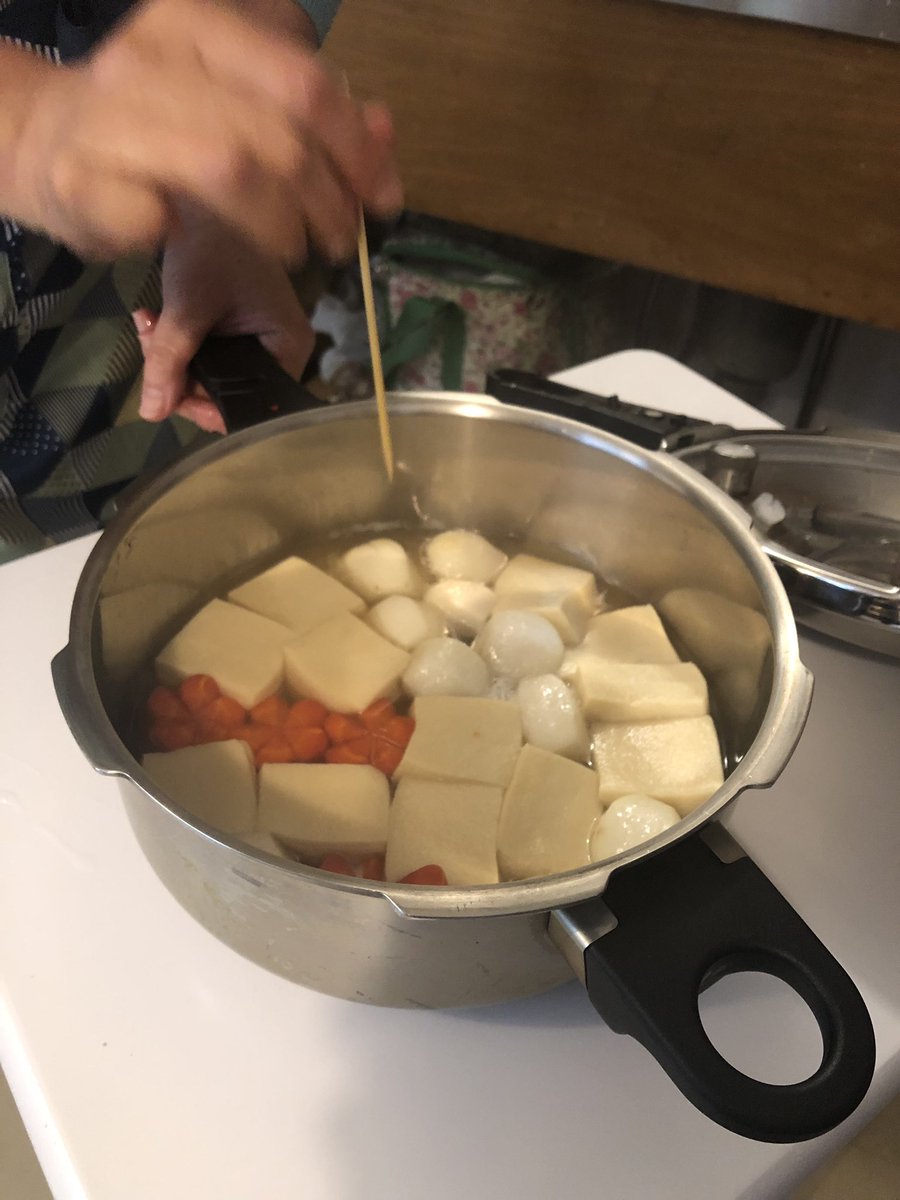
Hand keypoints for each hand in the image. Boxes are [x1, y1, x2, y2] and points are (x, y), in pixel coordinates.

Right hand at [11, 0, 400, 261]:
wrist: (43, 142)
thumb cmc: (152, 128)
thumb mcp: (235, 104)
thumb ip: (308, 117)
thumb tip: (385, 131)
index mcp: (198, 26)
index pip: (305, 84)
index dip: (357, 150)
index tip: (383, 199)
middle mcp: (153, 57)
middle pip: (278, 134)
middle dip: (328, 201)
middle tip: (341, 242)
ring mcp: (113, 115)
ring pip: (229, 169)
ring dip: (280, 226)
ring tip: (294, 250)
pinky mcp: (83, 179)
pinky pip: (161, 218)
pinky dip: (189, 238)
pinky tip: (192, 239)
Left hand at [134, 206, 315, 432]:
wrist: (204, 189)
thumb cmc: (212, 241)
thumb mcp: (187, 304)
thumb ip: (170, 360)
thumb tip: (152, 412)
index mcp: (288, 346)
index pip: (255, 405)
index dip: (210, 408)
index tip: (171, 397)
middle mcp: (280, 348)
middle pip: (229, 391)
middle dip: (183, 378)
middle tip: (149, 349)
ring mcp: (257, 337)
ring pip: (211, 373)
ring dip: (171, 358)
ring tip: (145, 328)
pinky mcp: (236, 326)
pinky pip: (206, 352)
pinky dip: (176, 342)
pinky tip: (151, 319)